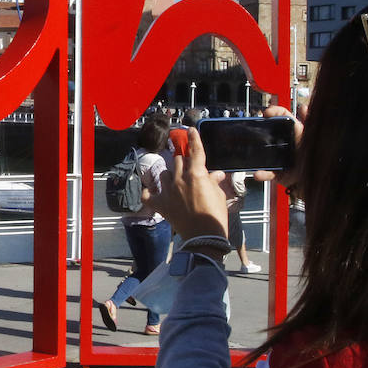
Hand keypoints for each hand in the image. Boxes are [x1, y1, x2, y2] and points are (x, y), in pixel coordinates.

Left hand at [153, 127, 228, 241]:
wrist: (204, 236)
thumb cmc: (215, 216)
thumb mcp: (218, 195)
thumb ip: (213, 182)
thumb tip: (216, 174)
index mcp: (197, 174)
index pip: (195, 151)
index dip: (194, 139)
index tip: (190, 130)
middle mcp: (180, 179)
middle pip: (178, 160)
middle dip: (183, 161)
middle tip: (188, 168)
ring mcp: (168, 191)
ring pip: (164, 173)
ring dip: (169, 175)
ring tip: (175, 183)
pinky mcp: (160, 204)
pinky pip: (148, 194)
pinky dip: (150, 192)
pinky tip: (153, 192)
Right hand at [251, 104, 304, 190]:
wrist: (312, 178)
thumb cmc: (312, 156)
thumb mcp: (311, 137)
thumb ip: (309, 122)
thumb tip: (303, 108)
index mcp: (292, 132)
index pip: (282, 117)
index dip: (273, 112)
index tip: (266, 113)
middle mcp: (281, 143)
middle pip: (267, 132)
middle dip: (259, 130)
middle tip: (254, 128)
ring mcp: (276, 157)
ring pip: (262, 153)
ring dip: (255, 153)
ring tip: (250, 151)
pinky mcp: (275, 172)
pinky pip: (266, 173)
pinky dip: (261, 174)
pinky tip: (258, 173)